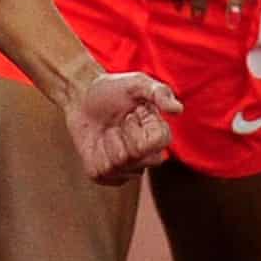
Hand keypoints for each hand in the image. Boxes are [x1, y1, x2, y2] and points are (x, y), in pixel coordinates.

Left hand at [62, 69, 180, 184]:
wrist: (83, 97)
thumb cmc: (114, 89)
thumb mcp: (138, 84)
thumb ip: (159, 93)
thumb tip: (177, 110)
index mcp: (159, 136)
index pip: (157, 142)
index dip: (139, 124)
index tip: (134, 111)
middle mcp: (146, 157)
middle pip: (137, 155)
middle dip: (123, 132)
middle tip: (120, 121)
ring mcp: (126, 169)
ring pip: (117, 163)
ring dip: (108, 141)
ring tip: (108, 130)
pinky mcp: (105, 176)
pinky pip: (100, 171)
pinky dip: (94, 154)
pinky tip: (97, 143)